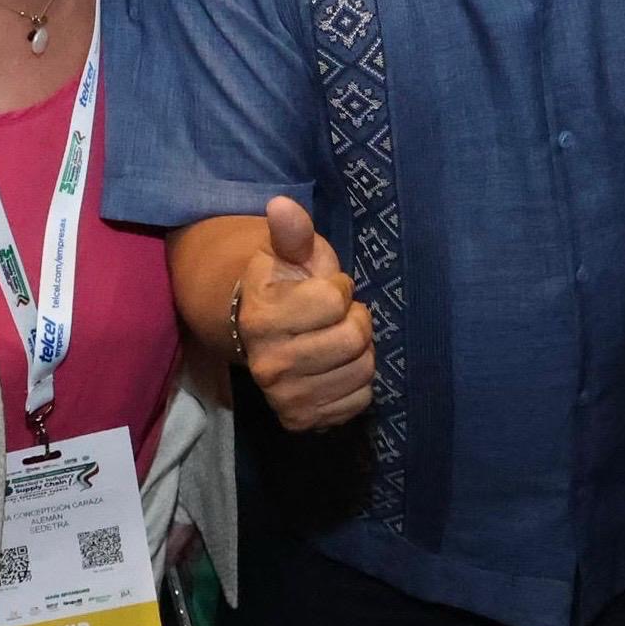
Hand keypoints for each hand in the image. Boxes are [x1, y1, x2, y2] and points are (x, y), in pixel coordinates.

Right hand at [236, 196, 374, 429]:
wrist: (263, 332)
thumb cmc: (285, 284)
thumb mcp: (290, 253)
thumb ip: (292, 232)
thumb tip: (281, 204)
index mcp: (262, 317)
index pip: (335, 300)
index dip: (339, 288)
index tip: (326, 289)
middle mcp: (269, 364)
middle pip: (354, 340)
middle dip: (355, 320)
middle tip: (337, 317)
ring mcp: (284, 397)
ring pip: (362, 372)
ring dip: (360, 352)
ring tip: (336, 340)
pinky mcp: (302, 421)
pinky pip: (359, 401)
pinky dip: (356, 382)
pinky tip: (336, 367)